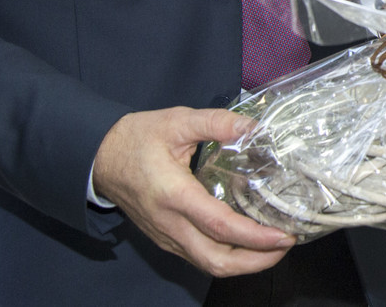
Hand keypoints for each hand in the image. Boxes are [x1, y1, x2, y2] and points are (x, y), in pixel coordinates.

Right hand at [92, 107, 293, 277]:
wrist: (99, 157)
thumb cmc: (137, 138)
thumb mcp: (177, 121)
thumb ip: (216, 123)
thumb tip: (253, 127)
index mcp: (175, 195)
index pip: (219, 226)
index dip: (254, 236)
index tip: (283, 235)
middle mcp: (170, 224)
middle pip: (215, 260)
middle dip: (256, 261)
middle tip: (285, 245)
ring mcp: (166, 236)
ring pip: (207, 264)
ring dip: (244, 264)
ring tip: (273, 248)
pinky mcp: (165, 238)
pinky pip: (199, 258)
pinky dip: (227, 258)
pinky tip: (247, 244)